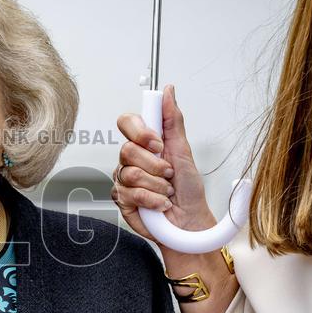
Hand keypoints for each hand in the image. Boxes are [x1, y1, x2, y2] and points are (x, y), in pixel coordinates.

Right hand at [113, 85, 216, 245]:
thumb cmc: (188, 189)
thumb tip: (168, 91)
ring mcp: (123, 180)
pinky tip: (160, 203)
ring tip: (167, 190)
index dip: (140, 131)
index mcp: (144, 144)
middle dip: (155, 164)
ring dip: (157, 185)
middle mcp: (131, 160)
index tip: (158, 143)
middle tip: (168, 173)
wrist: (190, 220)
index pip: (127, 123)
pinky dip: (152, 199)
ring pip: (131, 173)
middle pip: (127, 150)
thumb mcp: (184, 150)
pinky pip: (130, 193)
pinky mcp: (121, 200)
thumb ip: (172, 120)